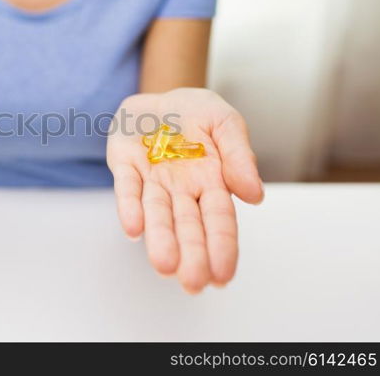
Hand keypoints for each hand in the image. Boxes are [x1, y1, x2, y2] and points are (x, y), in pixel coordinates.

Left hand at [106, 88, 262, 292]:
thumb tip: (254, 195)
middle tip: (193, 283)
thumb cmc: (197, 115)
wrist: (160, 97)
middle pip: (187, 226)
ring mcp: (152, 180)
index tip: (223, 275)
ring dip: (160, 239)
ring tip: (165, 265)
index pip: (219, 219)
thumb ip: (240, 155)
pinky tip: (133, 229)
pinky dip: (130, 208)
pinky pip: (127, 189)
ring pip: (157, 214)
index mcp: (211, 182)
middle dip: (191, 254)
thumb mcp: (226, 123)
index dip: (222, 246)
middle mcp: (181, 189)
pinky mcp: (124, 166)